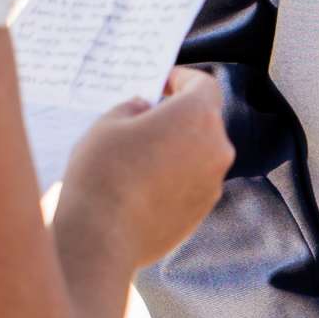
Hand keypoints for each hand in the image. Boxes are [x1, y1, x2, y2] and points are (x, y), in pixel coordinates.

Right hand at [58, 69, 232, 269]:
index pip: (203, 85)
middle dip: (178, 115)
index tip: (163, 83)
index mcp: (198, 116)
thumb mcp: (108, 123)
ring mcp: (213, 184)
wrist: (102, 238)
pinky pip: (193, 182)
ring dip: (177, 148)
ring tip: (140, 155)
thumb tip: (145, 109)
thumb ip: (133, 107)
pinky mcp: (202, 212)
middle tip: (146, 117)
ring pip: (199, 153)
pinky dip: (176, 176)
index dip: (182, 79)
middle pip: (204, 120)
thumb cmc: (103, 172)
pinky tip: (143, 185)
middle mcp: (216, 148)